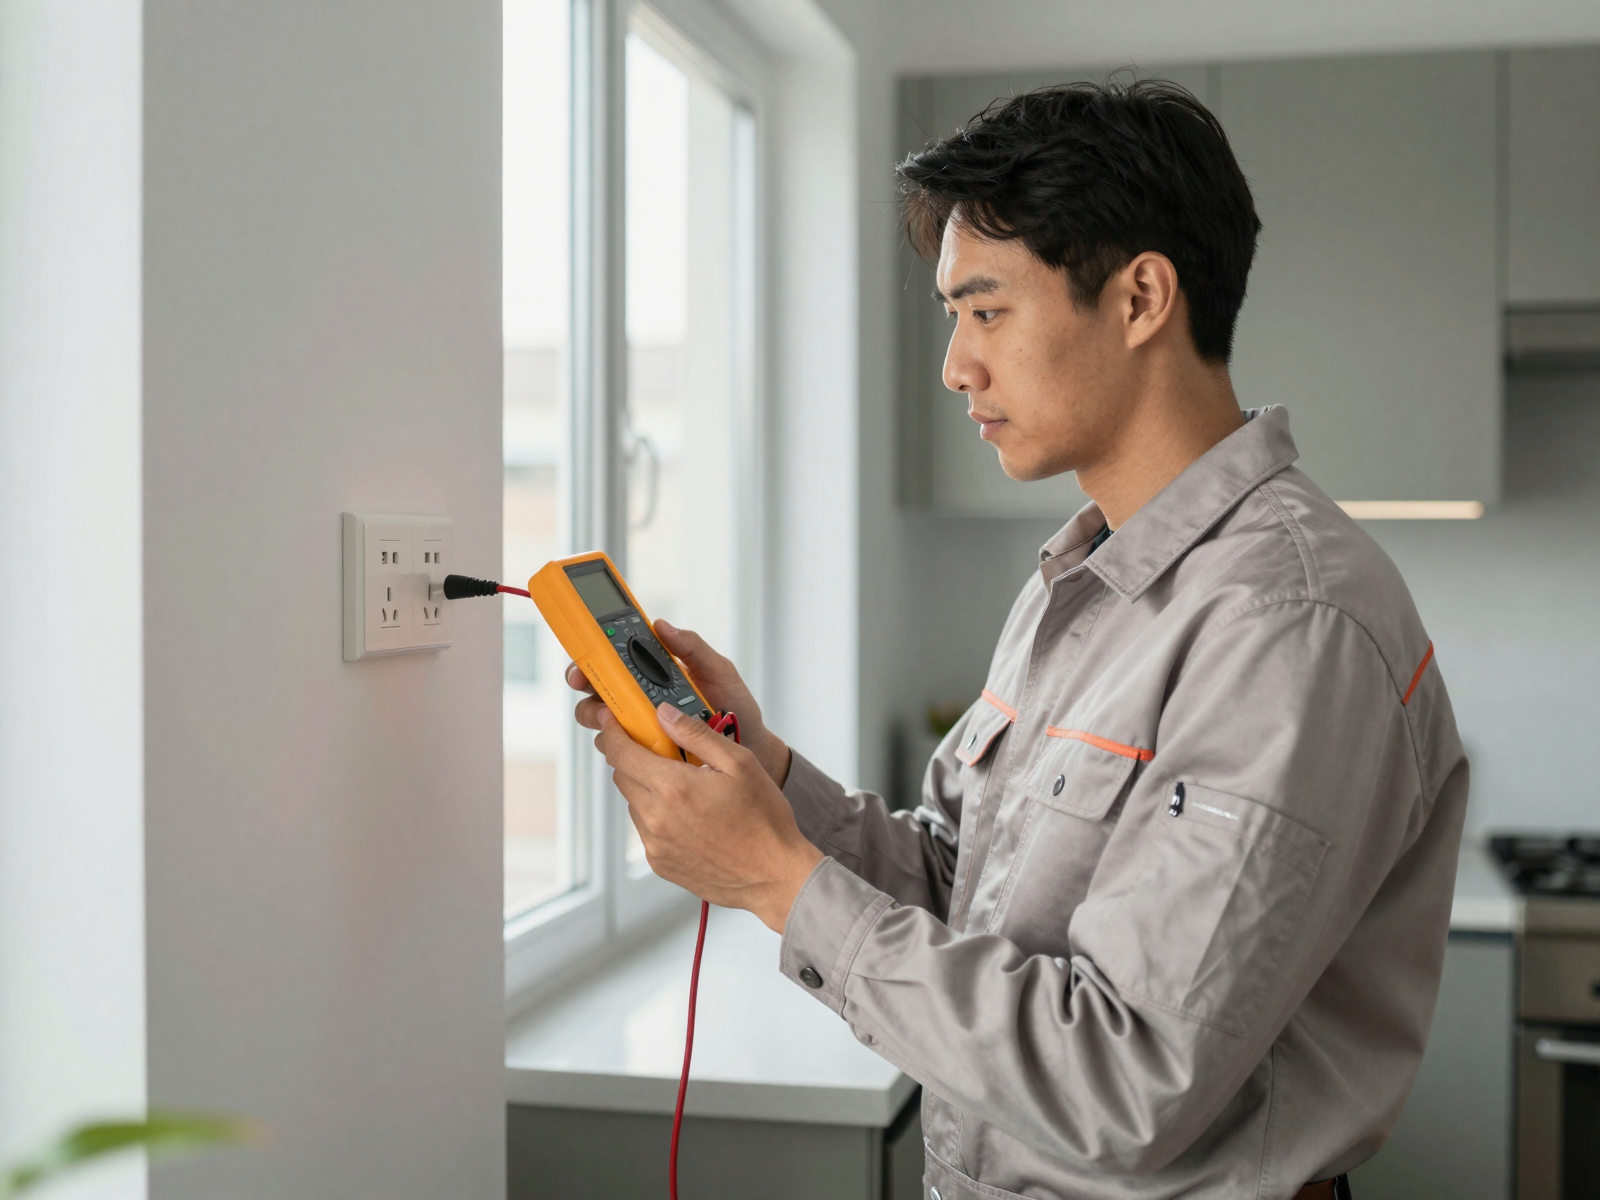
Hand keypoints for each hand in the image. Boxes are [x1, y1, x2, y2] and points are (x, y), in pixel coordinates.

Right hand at [566, 620, 791, 785]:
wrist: (751, 747)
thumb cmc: (735, 707)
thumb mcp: (719, 670)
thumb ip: (693, 647)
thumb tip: (662, 625)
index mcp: (654, 672)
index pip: (613, 659)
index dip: (592, 655)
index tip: (586, 657)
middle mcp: (640, 698)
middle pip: (596, 689)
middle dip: (586, 686)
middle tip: (595, 690)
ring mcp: (641, 726)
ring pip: (601, 721)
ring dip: (603, 719)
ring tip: (624, 720)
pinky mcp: (646, 754)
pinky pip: (620, 751)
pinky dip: (621, 747)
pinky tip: (641, 744)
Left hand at [592, 702, 822, 931]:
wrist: (774, 876)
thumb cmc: (763, 820)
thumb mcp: (739, 763)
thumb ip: (696, 734)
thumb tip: (664, 714)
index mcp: (673, 788)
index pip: (622, 753)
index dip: (613, 732)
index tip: (613, 722)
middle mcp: (656, 818)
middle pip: (622, 776)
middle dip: (634, 759)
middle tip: (663, 753)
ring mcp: (655, 844)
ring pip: (634, 803)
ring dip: (647, 789)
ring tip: (685, 790)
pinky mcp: (660, 863)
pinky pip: (645, 830)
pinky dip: (657, 816)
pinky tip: (689, 817)